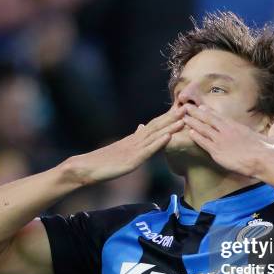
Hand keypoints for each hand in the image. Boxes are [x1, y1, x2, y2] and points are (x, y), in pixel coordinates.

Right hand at [67, 106, 185, 184]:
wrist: (85, 168)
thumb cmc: (102, 161)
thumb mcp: (122, 148)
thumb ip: (134, 138)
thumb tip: (142, 127)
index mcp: (134, 139)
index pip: (154, 125)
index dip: (168, 116)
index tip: (182, 108)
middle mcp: (135, 141)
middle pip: (156, 126)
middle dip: (173, 116)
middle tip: (188, 105)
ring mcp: (133, 149)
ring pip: (154, 135)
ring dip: (170, 126)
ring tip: (184, 117)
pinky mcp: (131, 160)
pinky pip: (147, 151)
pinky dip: (159, 143)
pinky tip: (169, 137)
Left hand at [183, 104, 273, 177]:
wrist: (264, 160)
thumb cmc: (269, 152)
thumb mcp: (273, 138)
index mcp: (238, 128)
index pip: (220, 118)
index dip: (209, 113)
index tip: (201, 108)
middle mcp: (228, 131)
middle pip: (208, 119)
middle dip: (196, 113)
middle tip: (185, 106)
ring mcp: (221, 140)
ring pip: (203, 129)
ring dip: (192, 122)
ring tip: (182, 116)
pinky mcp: (217, 151)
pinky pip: (203, 143)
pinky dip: (195, 137)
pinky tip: (188, 132)